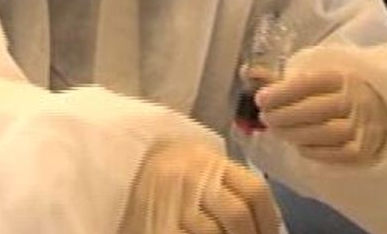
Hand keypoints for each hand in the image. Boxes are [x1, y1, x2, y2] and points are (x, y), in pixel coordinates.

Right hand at [121, 142, 279, 233]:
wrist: (117, 173)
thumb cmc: (168, 180)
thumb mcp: (199, 172)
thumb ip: (230, 189)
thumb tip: (266, 226)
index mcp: (209, 160)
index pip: (255, 190)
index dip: (269, 221)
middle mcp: (192, 175)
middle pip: (238, 215)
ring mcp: (173, 200)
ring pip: (215, 233)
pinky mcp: (160, 225)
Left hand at [256, 70, 386, 163]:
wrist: (379, 111)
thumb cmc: (337, 93)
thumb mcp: (314, 79)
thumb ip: (280, 78)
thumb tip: (248, 73)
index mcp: (342, 76)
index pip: (309, 82)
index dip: (282, 92)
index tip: (261, 99)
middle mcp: (355, 99)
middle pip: (317, 109)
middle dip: (284, 115)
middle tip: (265, 118)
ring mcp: (362, 125)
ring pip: (327, 132)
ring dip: (296, 134)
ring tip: (277, 131)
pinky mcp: (363, 148)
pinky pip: (338, 153)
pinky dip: (314, 151)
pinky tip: (299, 146)